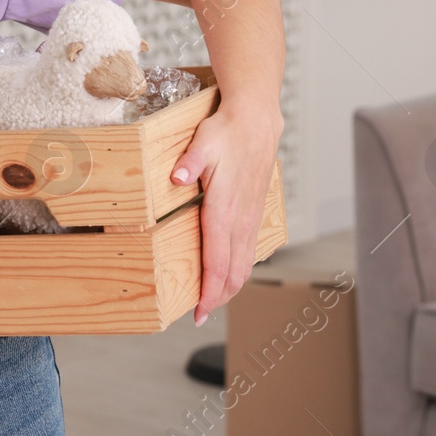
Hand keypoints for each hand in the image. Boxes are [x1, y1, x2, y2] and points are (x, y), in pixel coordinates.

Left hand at [170, 101, 282, 326]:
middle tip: (200, 314)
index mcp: (224, 209)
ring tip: (213, 301)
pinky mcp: (253, 211)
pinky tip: (231, 273)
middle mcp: (240, 219)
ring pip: (244, 263)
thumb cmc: (226, 132)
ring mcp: (250, 216)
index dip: (209, 290)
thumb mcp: (203, 142)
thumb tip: (178, 176)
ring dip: (230, 286)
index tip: (198, 312)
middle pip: (233, 271)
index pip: (217, 260)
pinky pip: (249, 249)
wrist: (257, 121)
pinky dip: (239, 269)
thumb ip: (189, 162)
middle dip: (217, 297)